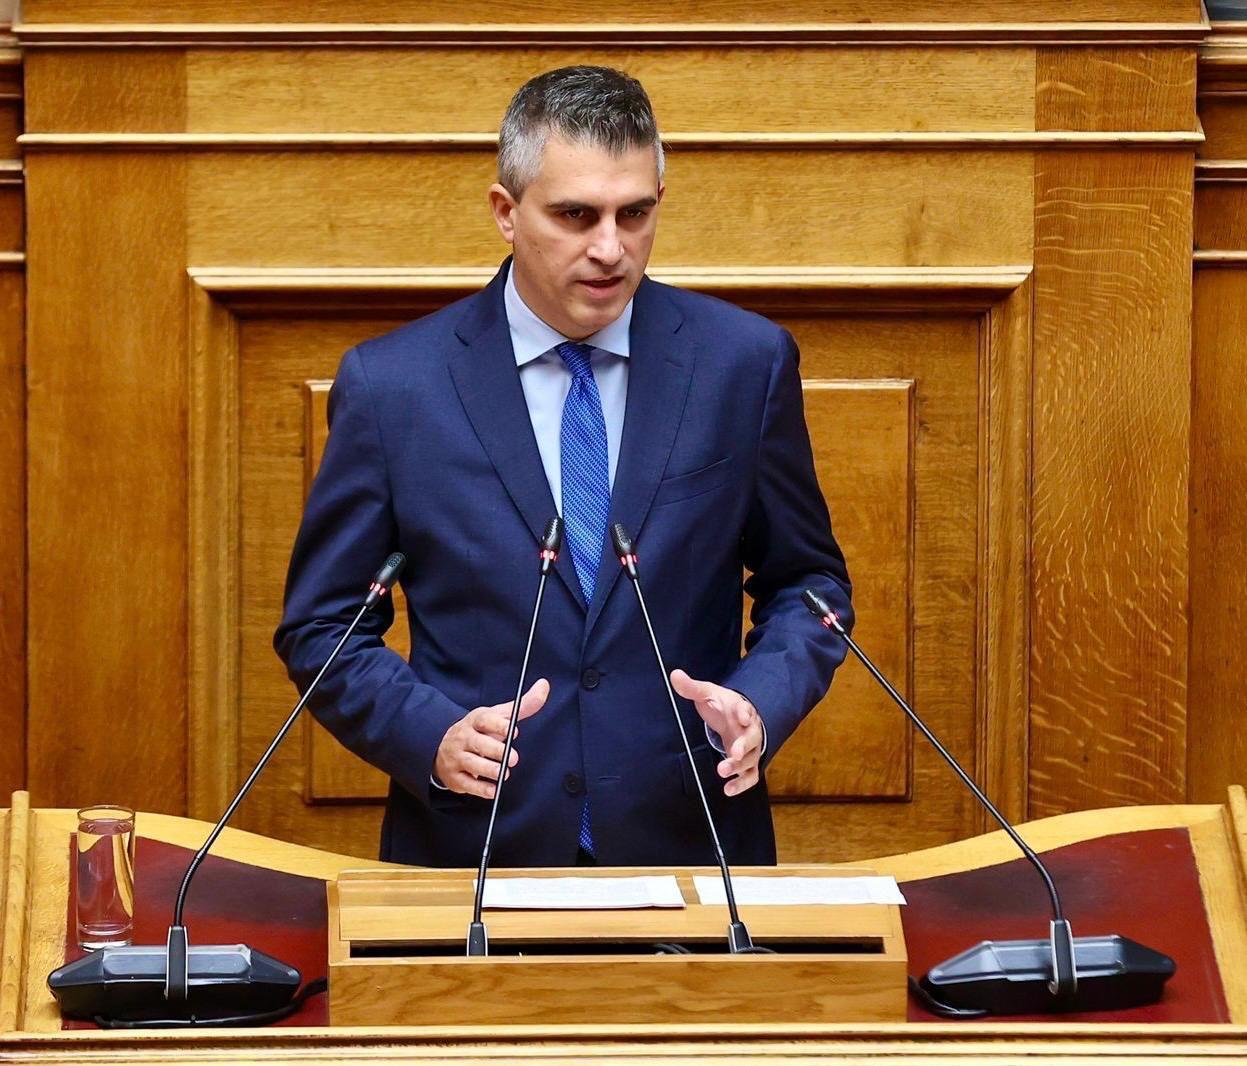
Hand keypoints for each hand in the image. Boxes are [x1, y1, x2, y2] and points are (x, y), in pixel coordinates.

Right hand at [434, 679, 549, 798]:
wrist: (444, 749)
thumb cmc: (480, 731)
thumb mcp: (498, 716)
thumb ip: (523, 705)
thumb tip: (544, 685)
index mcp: (475, 721)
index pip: (484, 720)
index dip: (498, 725)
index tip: (513, 730)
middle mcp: (463, 738)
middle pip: (478, 744)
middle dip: (496, 751)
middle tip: (514, 758)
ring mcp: (457, 758)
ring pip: (472, 764)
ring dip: (489, 770)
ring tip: (504, 773)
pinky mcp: (455, 777)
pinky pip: (467, 784)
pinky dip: (481, 789)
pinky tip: (494, 790)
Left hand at [670, 670, 762, 796]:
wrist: (736, 716)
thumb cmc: (723, 705)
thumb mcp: (707, 694)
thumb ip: (692, 687)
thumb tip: (674, 675)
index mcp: (741, 709)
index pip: (746, 709)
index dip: (745, 713)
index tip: (742, 716)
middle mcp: (750, 730)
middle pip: (751, 738)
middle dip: (743, 745)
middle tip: (733, 752)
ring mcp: (750, 748)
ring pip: (750, 759)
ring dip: (738, 766)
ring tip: (721, 772)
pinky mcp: (748, 763)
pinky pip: (750, 776)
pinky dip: (741, 784)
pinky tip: (728, 790)